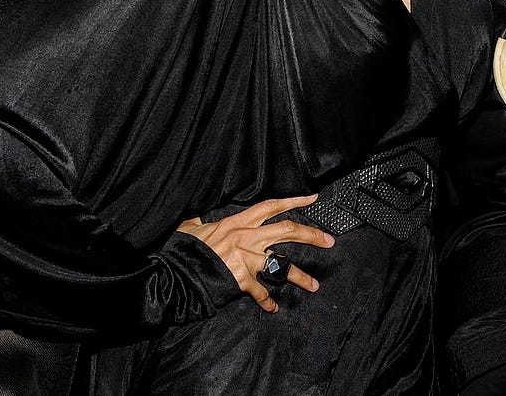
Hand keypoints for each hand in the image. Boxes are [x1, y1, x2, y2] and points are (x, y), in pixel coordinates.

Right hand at [177, 194, 333, 311]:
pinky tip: (273, 307)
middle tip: (329, 240)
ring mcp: (246, 259)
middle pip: (287, 231)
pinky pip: (261, 292)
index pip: (271, 206)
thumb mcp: (192, 228)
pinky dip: (267, 301)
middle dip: (312, 235)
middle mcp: (247, 238)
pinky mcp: (242, 280)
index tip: (312, 198)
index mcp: (237, 221)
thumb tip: (197, 218)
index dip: (293, 200)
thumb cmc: (184, 250)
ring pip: (282, 265)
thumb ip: (200, 222)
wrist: (176, 273)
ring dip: (300, 277)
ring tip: (314, 285)